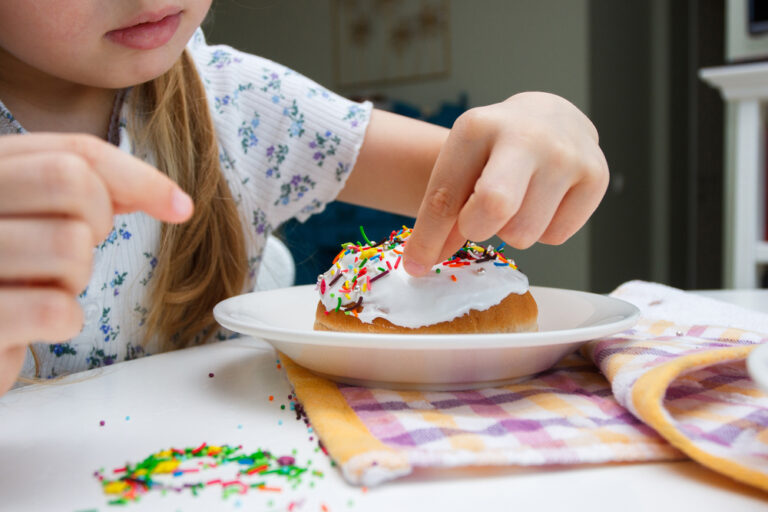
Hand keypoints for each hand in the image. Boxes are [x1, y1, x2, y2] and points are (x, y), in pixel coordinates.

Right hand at [0, 133, 192, 391]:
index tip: (180, 207)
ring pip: (69, 245)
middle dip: (97, 221)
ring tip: (40, 286)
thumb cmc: (3, 275)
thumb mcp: (34, 217)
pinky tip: (35, 324)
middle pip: (71, 180)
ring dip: (74, 277)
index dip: (138, 177)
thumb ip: (82, 194)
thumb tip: (167, 197)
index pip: (75, 152)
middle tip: (73, 252)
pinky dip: (62, 321)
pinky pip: (54, 308)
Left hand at [403, 92, 608, 275]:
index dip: (427, 239)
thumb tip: (420, 265)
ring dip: (512, 230)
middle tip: (478, 221)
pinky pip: (556, 236)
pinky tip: (545, 199)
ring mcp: (566, 155)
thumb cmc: (496, 151)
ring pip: (524, 233)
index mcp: (478, 128)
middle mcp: (526, 135)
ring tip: (518, 201)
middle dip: (476, 228)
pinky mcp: (596, 176)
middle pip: (494, 207)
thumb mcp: (462, 166)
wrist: (550, 118)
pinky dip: (544, 229)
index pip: (445, 197)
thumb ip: (443, 213)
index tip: (416, 265)